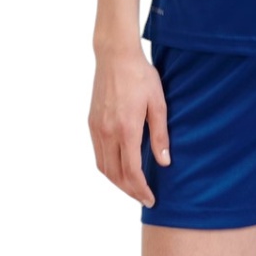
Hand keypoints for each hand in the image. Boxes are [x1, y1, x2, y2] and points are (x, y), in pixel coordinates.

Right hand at [88, 47, 171, 207]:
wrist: (115, 56)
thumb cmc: (141, 76)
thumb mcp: (158, 103)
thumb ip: (160, 135)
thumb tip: (164, 163)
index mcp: (126, 129)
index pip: (131, 171)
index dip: (141, 189)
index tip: (151, 199)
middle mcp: (108, 132)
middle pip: (115, 175)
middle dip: (130, 190)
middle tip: (143, 197)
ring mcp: (97, 128)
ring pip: (103, 167)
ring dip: (117, 182)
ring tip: (132, 187)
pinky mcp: (92, 122)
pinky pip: (98, 153)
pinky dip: (108, 167)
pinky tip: (119, 167)